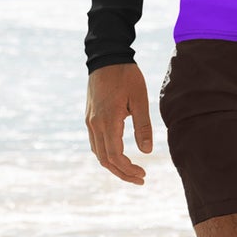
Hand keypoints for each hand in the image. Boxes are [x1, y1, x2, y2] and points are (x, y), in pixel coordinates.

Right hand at [86, 62, 152, 184]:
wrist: (106, 57)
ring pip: (98, 153)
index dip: (128, 170)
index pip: (115, 156)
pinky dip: (106, 154)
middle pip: (105, 160)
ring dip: (113, 166)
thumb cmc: (126, 76)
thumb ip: (143, 126)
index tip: (143, 175)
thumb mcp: (140, 99)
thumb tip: (146, 152)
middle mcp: (95, 124)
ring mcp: (90, 121)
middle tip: (140, 179)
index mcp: (108, 121)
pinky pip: (95, 143)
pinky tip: (119, 156)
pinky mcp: (90, 117)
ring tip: (131, 171)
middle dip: (122, 173)